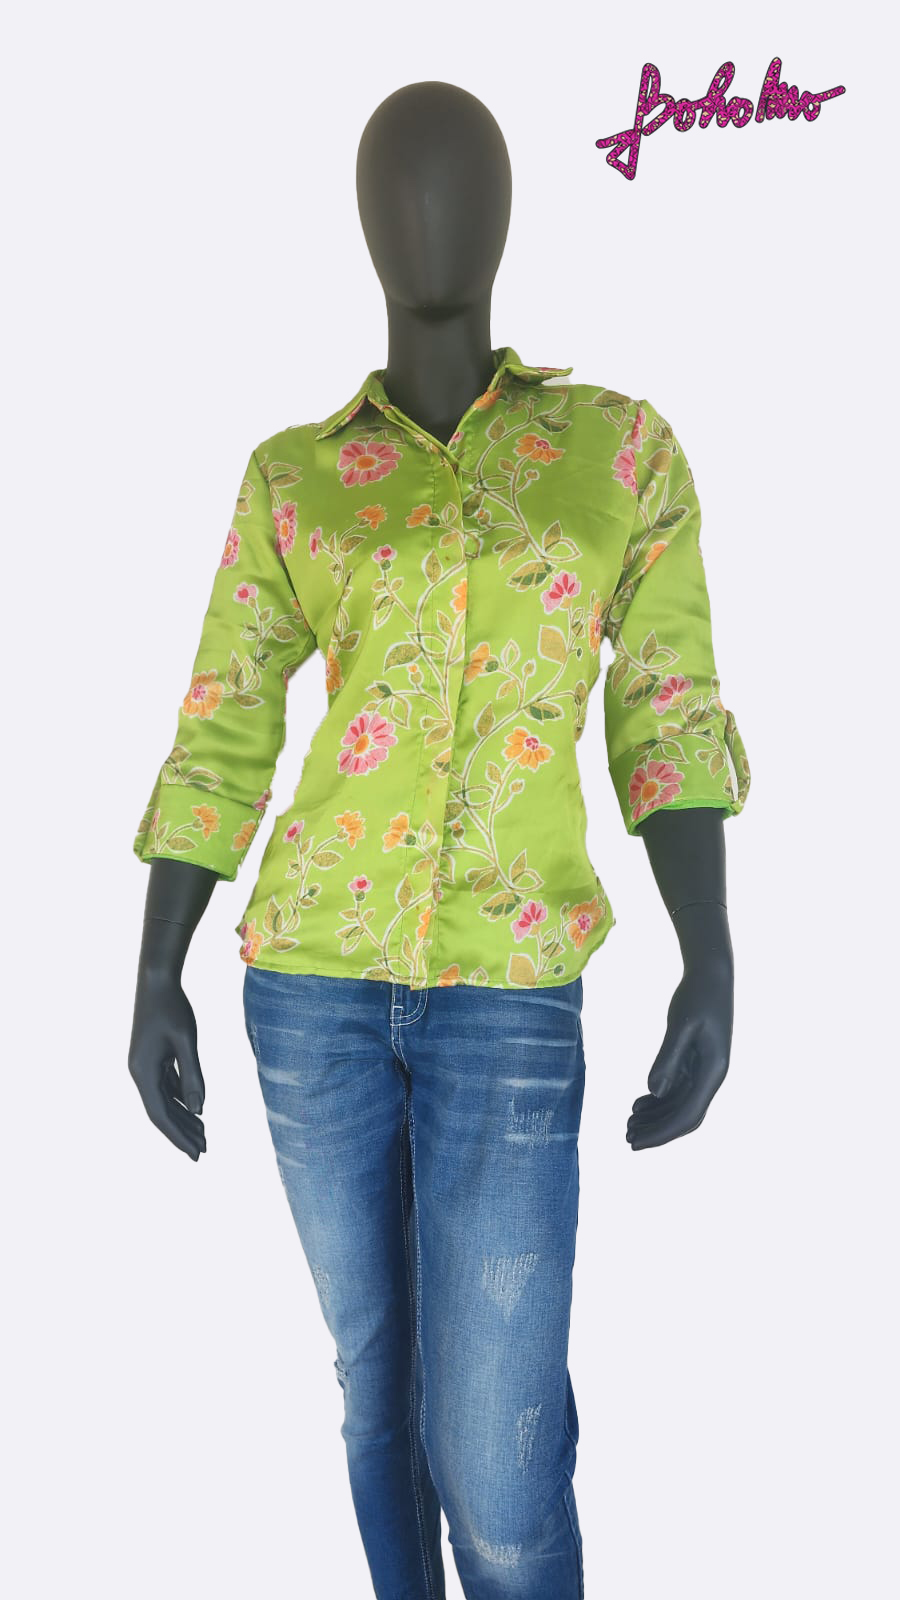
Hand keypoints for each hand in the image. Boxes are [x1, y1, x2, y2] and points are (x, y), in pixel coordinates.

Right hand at [128, 968, 206, 1159]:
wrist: (156, 980)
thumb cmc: (173, 1007)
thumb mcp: (186, 1041)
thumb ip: (192, 1076)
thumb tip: (199, 1110)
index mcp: (143, 1072)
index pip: (161, 1115)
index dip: (178, 1136)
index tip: (196, 1154)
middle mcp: (140, 1073)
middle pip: (161, 1112)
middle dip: (182, 1132)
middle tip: (204, 1151)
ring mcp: (145, 1066)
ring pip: (164, 1100)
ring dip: (183, 1117)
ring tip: (204, 1134)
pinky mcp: (152, 1059)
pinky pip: (167, 1087)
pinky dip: (181, 1100)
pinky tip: (196, 1109)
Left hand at [626, 955, 733, 1150]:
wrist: (711, 973)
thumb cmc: (697, 994)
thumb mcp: (681, 1024)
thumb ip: (668, 1058)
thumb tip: (655, 1092)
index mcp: (713, 1071)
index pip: (687, 1114)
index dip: (661, 1133)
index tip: (635, 1143)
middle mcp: (712, 1076)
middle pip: (685, 1116)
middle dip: (657, 1130)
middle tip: (626, 1138)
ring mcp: (705, 1070)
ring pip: (680, 1105)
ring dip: (656, 1117)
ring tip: (628, 1123)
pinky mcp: (696, 1061)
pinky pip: (678, 1089)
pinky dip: (659, 1099)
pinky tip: (639, 1103)